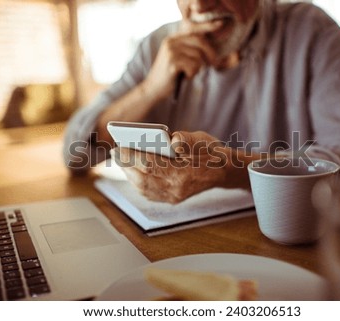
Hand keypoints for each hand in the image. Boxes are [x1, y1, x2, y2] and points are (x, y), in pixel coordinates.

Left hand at [117, 131, 231, 203]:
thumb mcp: (200, 140)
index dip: (131, 156)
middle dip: (126, 165)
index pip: (149, 164)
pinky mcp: (174, 199)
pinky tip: (133, 173)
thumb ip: (184, 139)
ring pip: (143, 188)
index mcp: (183, 172)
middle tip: (115, 152)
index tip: (118, 146)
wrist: (224, 172)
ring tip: (121, 161)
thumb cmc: (211, 153)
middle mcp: (177, 187)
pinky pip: (149, 194)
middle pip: (142, 178)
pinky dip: (138, 183)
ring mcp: (174, 196)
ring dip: (129, 175)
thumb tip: (169, 139)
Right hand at [142, 20, 221, 100]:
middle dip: (210, 54)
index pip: (193, 29)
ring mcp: (171, 51)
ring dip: (197, 69)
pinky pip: (193, 66)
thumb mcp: (180, 59)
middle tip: (213, 64)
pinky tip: (184, 77)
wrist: (153, 88)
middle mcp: (171, 41)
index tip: (220, 24)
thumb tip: (212, 49)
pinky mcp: (172, 62)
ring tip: (188, 73)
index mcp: (173, 39)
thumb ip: (190, 50)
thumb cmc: (171, 76)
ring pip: (198, 56)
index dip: (207, 26)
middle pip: (199, 41)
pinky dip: (192, 74)